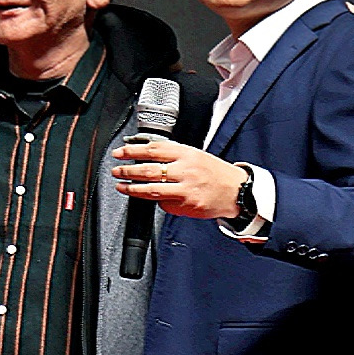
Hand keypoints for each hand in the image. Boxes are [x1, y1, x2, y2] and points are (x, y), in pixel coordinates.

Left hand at [112, 135, 249, 219]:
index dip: (132, 151)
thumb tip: (144, 154)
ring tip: (122, 186)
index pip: (153, 149)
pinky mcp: (187, 205)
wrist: (237, 191)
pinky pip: (164, 204)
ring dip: (132, 188)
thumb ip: (172, 155)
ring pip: (151, 189)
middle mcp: (186, 170)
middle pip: (148, 169)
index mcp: (186, 153)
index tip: (119, 153)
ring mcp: (186, 189)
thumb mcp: (195, 155)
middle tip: (117, 171)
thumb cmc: (215, 172)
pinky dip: (156, 201)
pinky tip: (151, 198)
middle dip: (127, 170)